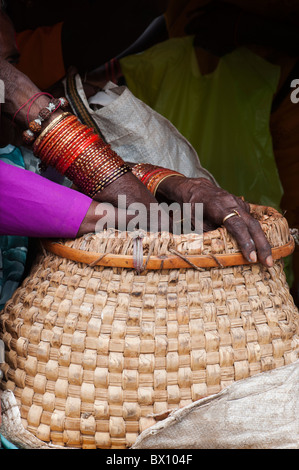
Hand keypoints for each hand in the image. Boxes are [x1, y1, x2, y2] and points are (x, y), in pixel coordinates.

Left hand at [157, 175, 272, 266]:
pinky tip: (258, 246)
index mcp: (219, 207)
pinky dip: (255, 233)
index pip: (237, 226)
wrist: (195, 188)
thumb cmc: (192, 206)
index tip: (251, 258)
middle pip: (252, 225)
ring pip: (254, 223)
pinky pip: (250, 220)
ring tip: (266, 259)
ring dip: (261, 241)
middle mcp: (232, 203)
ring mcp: (238, 203)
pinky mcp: (241, 205)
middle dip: (262, 245)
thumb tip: (219, 251)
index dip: (245, 242)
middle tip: (268, 262)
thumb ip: (207, 234)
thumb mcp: (193, 222)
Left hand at [184, 1, 241, 55]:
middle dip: (198, 37)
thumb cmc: (231, 14)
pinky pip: (211, 50)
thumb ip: (200, 10)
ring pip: (203, 46)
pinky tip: (222, 40)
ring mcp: (211, 46)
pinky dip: (214, 46)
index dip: (190, 29)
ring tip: (217, 35)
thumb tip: (187, 16)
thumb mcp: (216, 5)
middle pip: (195, 40)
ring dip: (206, 41)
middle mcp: (205, 36)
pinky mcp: (217, 53)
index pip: (189, 29)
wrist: (246, 28)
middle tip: (207, 32)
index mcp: (204, 23)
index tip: (192, 29)